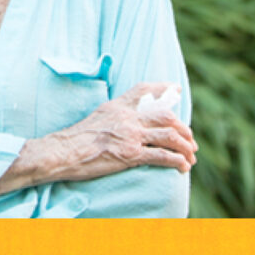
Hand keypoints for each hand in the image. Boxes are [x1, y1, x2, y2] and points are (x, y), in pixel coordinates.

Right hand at [0, 82, 196, 198]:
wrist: (64, 152)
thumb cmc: (76, 139)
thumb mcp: (97, 117)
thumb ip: (115, 116)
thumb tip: (126, 121)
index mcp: (117, 106)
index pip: (144, 90)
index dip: (163, 88)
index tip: (176, 89)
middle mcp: (127, 117)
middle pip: (165, 115)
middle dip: (183, 128)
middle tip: (190, 140)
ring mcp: (130, 135)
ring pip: (169, 135)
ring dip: (185, 146)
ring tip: (190, 157)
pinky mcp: (130, 155)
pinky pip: (161, 156)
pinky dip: (177, 161)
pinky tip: (182, 167)